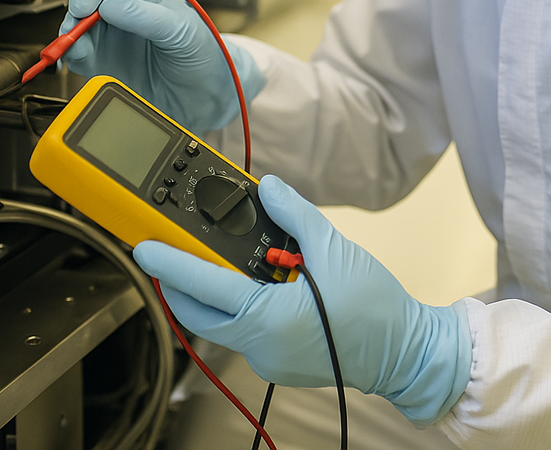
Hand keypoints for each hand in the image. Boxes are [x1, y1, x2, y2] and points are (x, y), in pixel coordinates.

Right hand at [59, 0, 263, 132]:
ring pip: (78, 27)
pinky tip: (76, 56)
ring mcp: (112, 39)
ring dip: (71, 32)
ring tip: (75, 42)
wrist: (207, 97)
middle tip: (76, 22)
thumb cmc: (203, 53)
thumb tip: (109, 6)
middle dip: (78, 8)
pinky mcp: (103, 65)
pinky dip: (72, 54)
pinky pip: (78, 55)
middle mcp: (124, 12)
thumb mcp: (180, 30)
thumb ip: (146, 17)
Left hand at [133, 175, 472, 425]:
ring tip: (225, 258)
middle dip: (182, 283)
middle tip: (174, 251)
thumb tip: (269, 189)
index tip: (144, 246)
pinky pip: (247, 331)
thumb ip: (295, 214)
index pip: (203, 287)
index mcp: (267, 319)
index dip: (170, 263)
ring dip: (216, 292)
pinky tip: (263, 281)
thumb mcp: (333, 248)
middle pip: (201, 313)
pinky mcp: (280, 363)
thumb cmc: (374, 308)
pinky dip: (243, 305)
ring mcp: (268, 360)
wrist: (406, 352)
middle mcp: (260, 346)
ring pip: (223, 323)